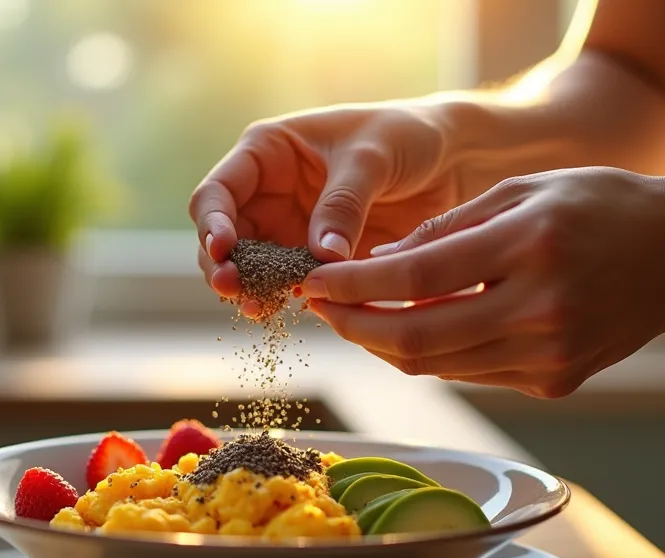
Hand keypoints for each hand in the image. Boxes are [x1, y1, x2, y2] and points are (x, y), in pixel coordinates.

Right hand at [189, 101, 462, 313]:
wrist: (451, 160)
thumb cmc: (406, 135)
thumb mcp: (372, 159)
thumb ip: (343, 204)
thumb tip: (321, 256)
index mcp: (268, 153)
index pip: (218, 191)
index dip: (213, 222)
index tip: (224, 250)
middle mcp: (269, 193)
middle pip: (226, 237)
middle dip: (223, 265)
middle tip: (233, 289)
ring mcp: (290, 229)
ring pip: (252, 267)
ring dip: (249, 289)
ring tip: (257, 309)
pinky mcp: (315, 259)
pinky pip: (289, 285)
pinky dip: (284, 300)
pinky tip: (285, 314)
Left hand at [301, 167, 664, 397]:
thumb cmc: (600, 205)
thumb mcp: (522, 190)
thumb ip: (448, 230)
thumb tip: (377, 268)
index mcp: (532, 246)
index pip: (417, 280)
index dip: (354, 286)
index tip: (313, 281)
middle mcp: (543, 309)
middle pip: (417, 339)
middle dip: (354, 327)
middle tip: (320, 308)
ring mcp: (552, 354)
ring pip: (438, 365)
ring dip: (384, 344)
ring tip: (354, 316)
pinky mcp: (556, 381)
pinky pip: (470, 372)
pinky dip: (432, 353)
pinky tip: (409, 328)